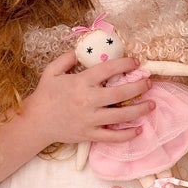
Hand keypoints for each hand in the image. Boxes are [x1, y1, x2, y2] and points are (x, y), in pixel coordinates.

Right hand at [23, 51, 153, 146]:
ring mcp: (90, 119)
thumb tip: (80, 50)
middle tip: (149, 83)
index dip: (125, 64)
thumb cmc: (45, 95)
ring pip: (121, 116)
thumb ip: (66, 59)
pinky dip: (127, 135)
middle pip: (121, 93)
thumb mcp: (52, 71)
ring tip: (152, 104)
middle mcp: (88, 100)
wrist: (36, 122)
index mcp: (81, 82)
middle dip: (139, 86)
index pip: (108, 70)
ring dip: (140, 110)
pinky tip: (139, 130)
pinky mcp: (89, 134)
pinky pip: (112, 137)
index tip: (136, 62)